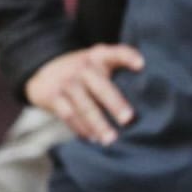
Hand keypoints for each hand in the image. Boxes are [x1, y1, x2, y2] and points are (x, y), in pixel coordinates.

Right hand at [25, 44, 144, 144]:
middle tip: (128, 119)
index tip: (141, 65)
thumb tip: (149, 96)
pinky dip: (81, 128)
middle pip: (100, 86)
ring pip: (83, 105)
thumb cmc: (84, 70)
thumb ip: (119, 69)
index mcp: (99, 56)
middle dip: (114, 103)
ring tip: (110, 139)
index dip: (128, 57)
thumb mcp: (99, 60)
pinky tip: (93, 138)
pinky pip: (68, 115)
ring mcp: (67, 82)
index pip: (116, 52)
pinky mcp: (52, 97)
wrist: (43, 67)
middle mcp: (83, 68)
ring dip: (97, 124)